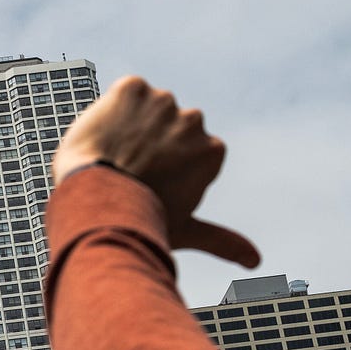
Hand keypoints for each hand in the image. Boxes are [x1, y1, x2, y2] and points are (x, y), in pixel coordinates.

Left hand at [52, 75, 258, 267]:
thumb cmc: (139, 220)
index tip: (149, 185)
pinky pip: (123, 95)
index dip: (163, 170)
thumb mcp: (184, 229)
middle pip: (165, 129)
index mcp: (212, 150)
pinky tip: (105, 137)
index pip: (185, 153)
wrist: (94, 197)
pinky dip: (112, 111)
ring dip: (131, 127)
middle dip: (148, 146)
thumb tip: (256, 262)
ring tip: (114, 157)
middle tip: (128, 173)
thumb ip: (221, 240)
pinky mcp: (132, 88)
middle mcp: (194, 120)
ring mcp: (164, 101)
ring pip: (144, 111)